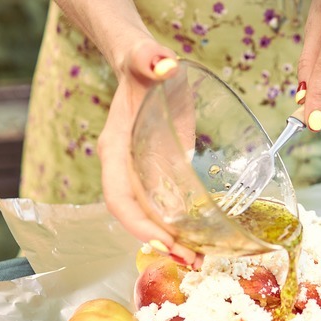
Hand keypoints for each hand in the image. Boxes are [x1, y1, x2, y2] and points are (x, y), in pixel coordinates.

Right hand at [98, 38, 201, 267]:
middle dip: (159, 243)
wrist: (148, 70)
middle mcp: (126, 169)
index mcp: (115, 149)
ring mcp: (143, 175)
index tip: (162, 242)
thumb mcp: (146, 59)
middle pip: (136, 217)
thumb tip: (163, 64)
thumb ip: (149, 58)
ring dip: (173, 242)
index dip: (136, 223)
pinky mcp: (162, 175)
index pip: (118, 196)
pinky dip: (182, 225)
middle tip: (192, 261)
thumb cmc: (144, 66)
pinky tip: (205, 237)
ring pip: (152, 217)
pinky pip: (167, 207)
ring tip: (201, 260)